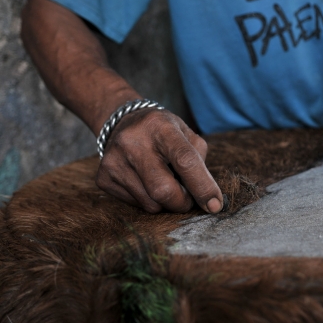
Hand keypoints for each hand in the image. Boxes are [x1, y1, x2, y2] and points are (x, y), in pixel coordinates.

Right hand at [96, 108, 222, 213]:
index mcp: (160, 127)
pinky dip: (149, 201)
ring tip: (165, 182)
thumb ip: (199, 161)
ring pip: (151, 204)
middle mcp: (133, 142)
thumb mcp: (185, 133)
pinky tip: (146, 182)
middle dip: (183, 202)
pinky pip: (135, 205)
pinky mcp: (103, 177)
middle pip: (164, 190)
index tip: (215, 205)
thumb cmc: (163, 131)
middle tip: (188, 198)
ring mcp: (114, 160)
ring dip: (166, 203)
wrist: (123, 121)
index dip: (203, 186)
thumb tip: (208, 197)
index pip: (185, 160)